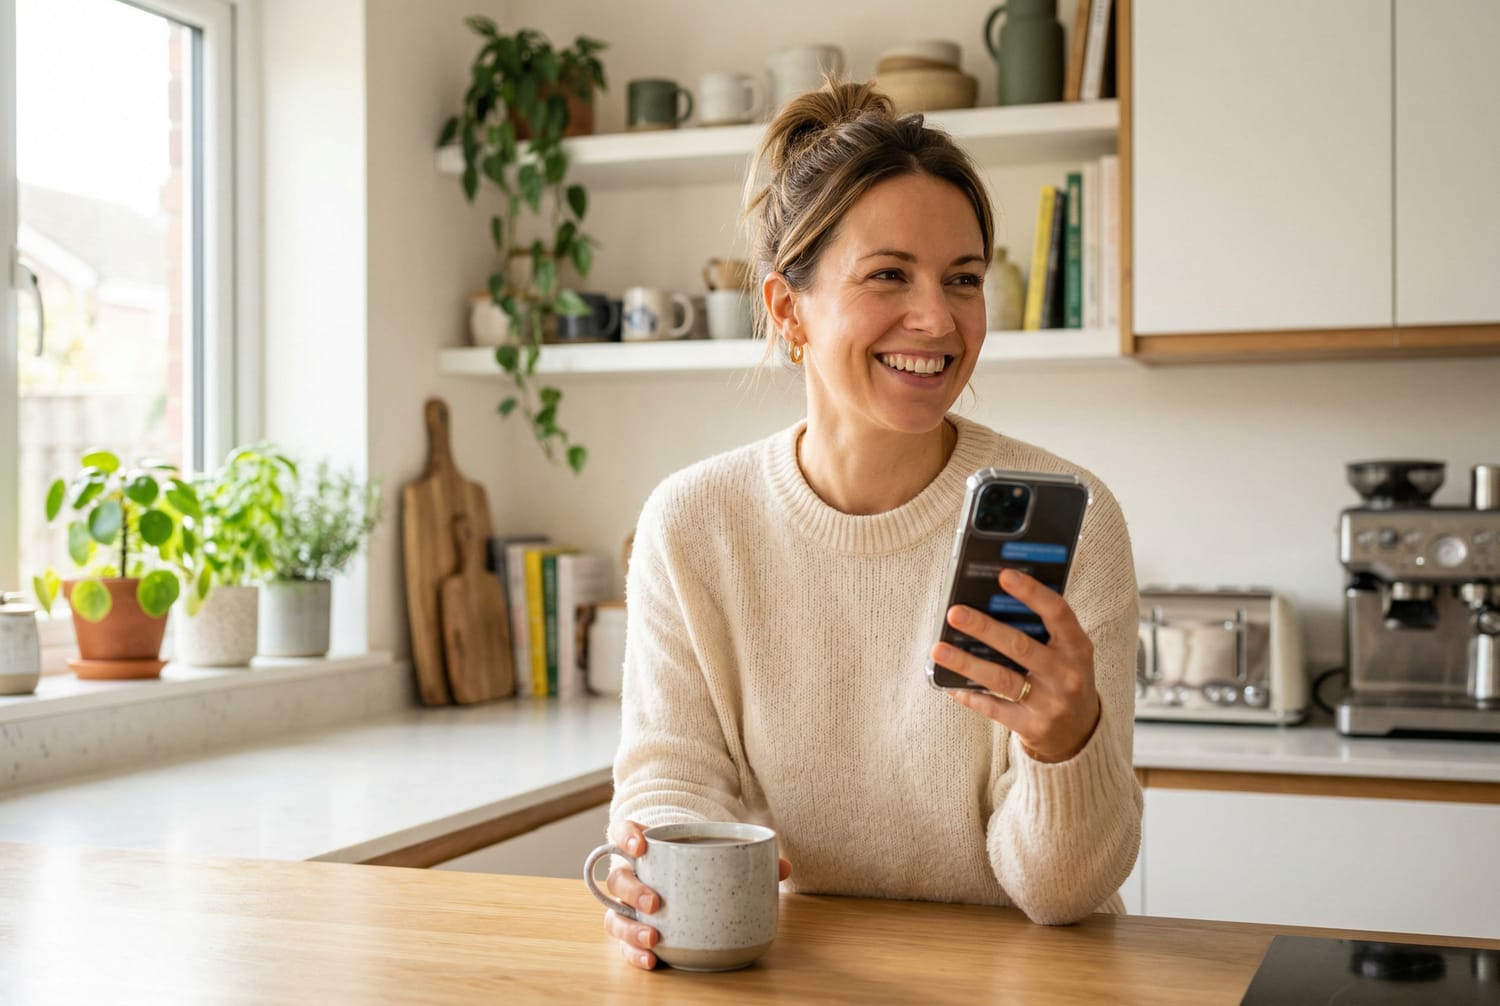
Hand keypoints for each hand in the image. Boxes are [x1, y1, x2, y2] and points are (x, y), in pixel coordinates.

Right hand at [602, 819, 792, 970]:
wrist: (682, 878)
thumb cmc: (694, 862)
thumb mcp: (715, 851)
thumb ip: (745, 855)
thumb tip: (782, 866)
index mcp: (646, 848)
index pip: (622, 832)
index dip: (625, 836)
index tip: (641, 845)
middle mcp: (631, 876)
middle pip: (617, 879)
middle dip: (632, 891)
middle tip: (654, 902)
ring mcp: (628, 907)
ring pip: (614, 915)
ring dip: (630, 929)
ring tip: (653, 939)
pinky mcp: (633, 932)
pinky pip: (624, 945)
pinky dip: (634, 953)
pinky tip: (652, 961)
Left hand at [929, 568, 1100, 761]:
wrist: (1080, 730)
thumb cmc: (1064, 675)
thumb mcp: (1067, 650)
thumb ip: (1042, 627)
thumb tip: (995, 597)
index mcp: (1077, 646)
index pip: (1057, 613)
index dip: (1032, 593)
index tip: (1004, 574)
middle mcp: (1066, 674)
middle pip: (1021, 647)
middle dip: (985, 628)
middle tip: (954, 612)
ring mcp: (1050, 703)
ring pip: (1002, 680)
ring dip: (967, 663)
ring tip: (938, 649)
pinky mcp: (1032, 726)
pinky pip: (994, 709)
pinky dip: (970, 696)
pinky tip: (949, 685)